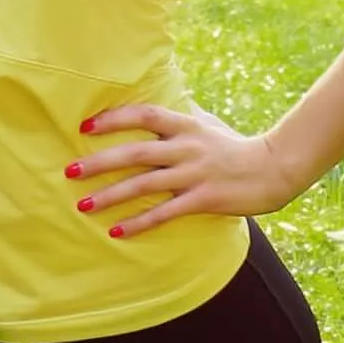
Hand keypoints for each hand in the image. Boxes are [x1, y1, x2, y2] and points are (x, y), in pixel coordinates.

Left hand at [66, 102, 301, 237]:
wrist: (274, 169)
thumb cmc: (235, 147)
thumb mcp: (207, 125)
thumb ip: (179, 120)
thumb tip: (151, 112)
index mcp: (185, 126)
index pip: (144, 116)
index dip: (113, 119)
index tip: (85, 126)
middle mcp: (186, 147)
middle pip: (135, 152)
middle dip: (99, 162)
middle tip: (69, 171)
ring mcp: (194, 174)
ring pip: (144, 184)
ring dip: (110, 195)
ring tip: (83, 205)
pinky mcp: (203, 199)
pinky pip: (164, 212)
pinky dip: (139, 223)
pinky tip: (117, 231)